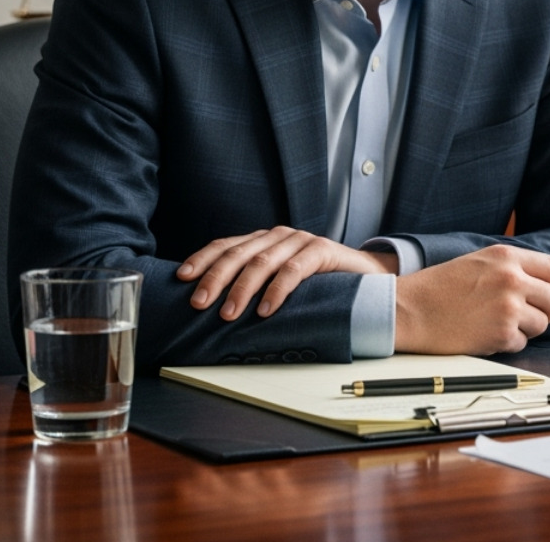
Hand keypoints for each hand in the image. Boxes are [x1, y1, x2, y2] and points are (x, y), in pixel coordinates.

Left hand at [177, 226, 398, 319]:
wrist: (367, 280)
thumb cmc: (318, 285)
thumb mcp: (279, 284)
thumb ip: (254, 286)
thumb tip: (212, 308)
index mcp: (263, 241)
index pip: (225, 245)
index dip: (202, 259)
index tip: (182, 278)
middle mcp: (278, 236)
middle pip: (238, 253)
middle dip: (215, 278)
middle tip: (199, 303)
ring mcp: (300, 241)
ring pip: (262, 261)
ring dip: (242, 288)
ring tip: (228, 313)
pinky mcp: (322, 250)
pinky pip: (294, 269)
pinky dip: (277, 290)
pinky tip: (267, 308)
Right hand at [393, 245, 549, 354]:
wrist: (410, 310)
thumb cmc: (437, 287)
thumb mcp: (478, 261)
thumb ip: (511, 267)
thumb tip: (543, 281)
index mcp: (506, 257)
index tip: (549, 293)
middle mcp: (512, 279)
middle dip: (545, 310)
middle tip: (529, 315)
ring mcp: (509, 308)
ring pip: (541, 324)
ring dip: (525, 328)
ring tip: (499, 323)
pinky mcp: (502, 334)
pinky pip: (522, 343)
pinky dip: (509, 343)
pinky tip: (487, 334)